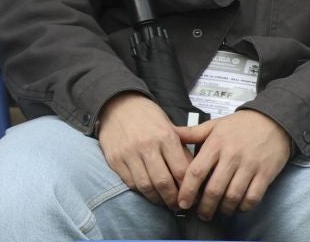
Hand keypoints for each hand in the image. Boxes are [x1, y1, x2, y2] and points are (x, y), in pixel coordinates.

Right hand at [96, 92, 191, 210]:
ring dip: (157, 199)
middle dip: (173, 200)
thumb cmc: (149, 117)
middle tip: (178, 205)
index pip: (181, 171)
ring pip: (146, 186)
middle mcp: (147, 145)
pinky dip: (141, 191)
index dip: (189, 190)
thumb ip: (182, 152)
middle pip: (164, 183)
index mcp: (165, 136)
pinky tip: (148, 191)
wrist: (118, 104)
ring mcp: (129, 152)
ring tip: (164, 201)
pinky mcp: (115, 158)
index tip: (192, 198)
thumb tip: (194, 178)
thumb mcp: (171, 128)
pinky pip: (130, 182)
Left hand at [177, 110, 291, 220]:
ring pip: (233, 195)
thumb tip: (171, 133)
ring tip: (218, 213)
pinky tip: (238, 208)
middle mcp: (231, 157)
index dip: (188, 190)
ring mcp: (249, 166)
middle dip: (205, 206)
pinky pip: (254, 197)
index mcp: (215, 144)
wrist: (273, 120)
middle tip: (201, 215)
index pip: (197, 171)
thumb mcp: (214, 124)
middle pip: (214, 188)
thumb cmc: (240, 124)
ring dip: (224, 209)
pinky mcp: (266, 174)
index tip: (182, 202)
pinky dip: (244, 206)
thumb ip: (192, 132)